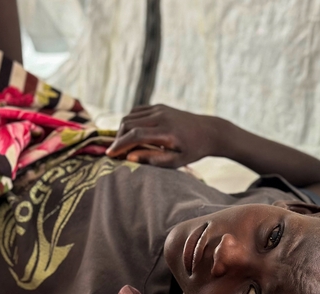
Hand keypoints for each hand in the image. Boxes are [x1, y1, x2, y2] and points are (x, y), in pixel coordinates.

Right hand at [105, 104, 226, 167]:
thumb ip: (153, 160)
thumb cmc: (193, 150)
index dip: (120, 145)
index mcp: (167, 132)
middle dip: (118, 138)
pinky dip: (129, 122)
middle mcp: (161, 116)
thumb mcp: (176, 161)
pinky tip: (131, 134)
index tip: (110, 155)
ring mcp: (160, 109)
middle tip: (116, 153)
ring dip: (122, 130)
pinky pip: (136, 112)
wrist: (209, 131)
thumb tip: (129, 157)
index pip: (136, 135)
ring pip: (130, 116)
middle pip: (128, 123)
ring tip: (123, 145)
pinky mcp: (159, 106)